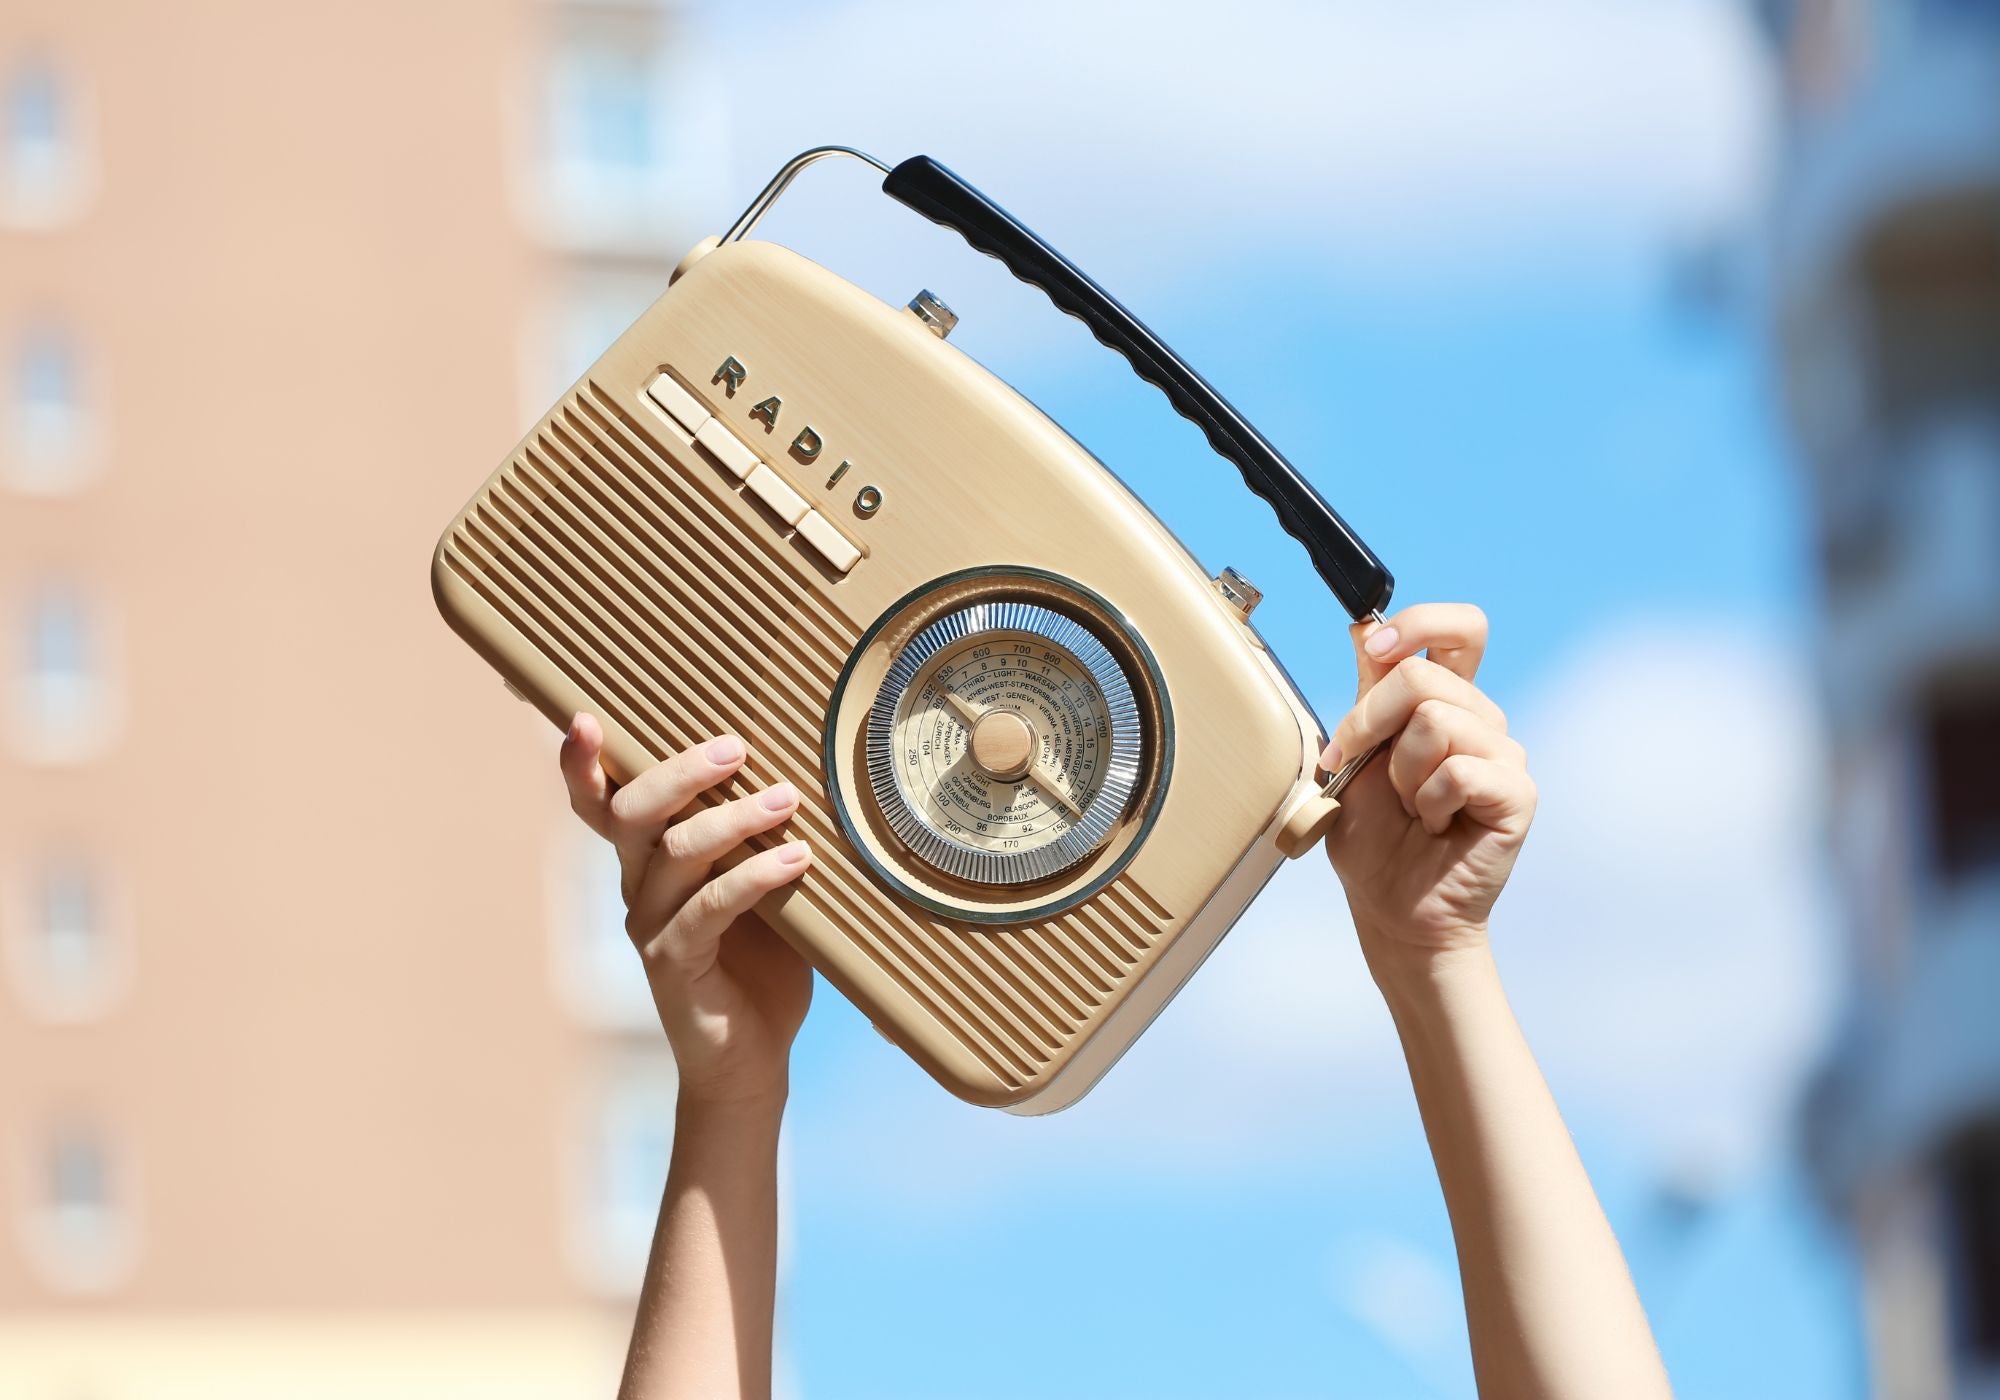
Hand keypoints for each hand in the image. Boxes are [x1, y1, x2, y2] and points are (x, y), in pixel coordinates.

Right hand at [559, 713, 812, 1107]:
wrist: (751, 1057)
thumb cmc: (763, 962)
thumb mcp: (762, 886)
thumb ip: (761, 838)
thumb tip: (809, 768)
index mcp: (649, 861)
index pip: (602, 804)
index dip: (583, 764)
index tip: (586, 719)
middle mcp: (638, 887)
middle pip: (634, 812)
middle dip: (681, 772)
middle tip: (735, 747)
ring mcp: (651, 926)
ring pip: (675, 851)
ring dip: (733, 818)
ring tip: (786, 799)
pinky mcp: (674, 964)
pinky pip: (707, 908)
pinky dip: (753, 877)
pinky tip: (796, 861)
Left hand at [1320, 604, 1534, 958]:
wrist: (1391, 909)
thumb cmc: (1373, 839)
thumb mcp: (1354, 755)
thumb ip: (1369, 695)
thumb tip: (1365, 628)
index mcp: (1445, 701)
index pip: (1459, 628)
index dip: (1418, 622)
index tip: (1376, 648)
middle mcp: (1480, 719)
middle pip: (1424, 674)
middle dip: (1371, 720)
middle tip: (1362, 767)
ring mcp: (1504, 755)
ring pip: (1436, 723)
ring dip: (1400, 774)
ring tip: (1411, 808)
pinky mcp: (1517, 793)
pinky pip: (1459, 770)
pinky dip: (1429, 802)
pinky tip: (1436, 825)